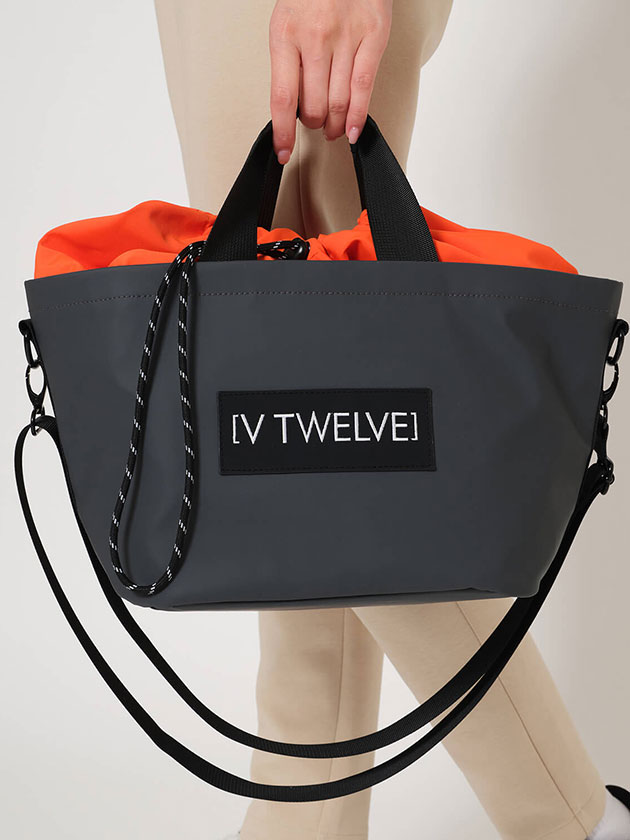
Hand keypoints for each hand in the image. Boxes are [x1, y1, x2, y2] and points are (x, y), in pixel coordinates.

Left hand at [269, 0, 392, 163]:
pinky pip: (364, 88)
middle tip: (317, 125)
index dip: (282, 132)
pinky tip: (352, 130)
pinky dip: (357, 116)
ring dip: (335, 125)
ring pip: (338, 102)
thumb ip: (289, 62)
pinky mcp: (373, 36)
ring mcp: (345, 37)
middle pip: (313, 105)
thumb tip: (292, 109)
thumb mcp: (287, 21)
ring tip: (334, 129)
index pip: (282, 98)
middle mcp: (314, 36)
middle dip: (314, 124)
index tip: (283, 152)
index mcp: (285, 34)